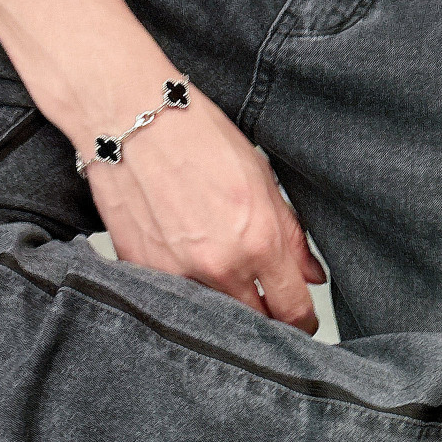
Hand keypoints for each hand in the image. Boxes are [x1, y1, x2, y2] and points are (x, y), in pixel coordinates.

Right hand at [80, 82, 325, 332]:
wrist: (128, 118)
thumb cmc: (197, 138)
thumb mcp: (263, 180)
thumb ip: (292, 236)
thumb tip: (313, 276)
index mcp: (259, 241)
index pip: (293, 311)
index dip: (303, 322)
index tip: (301, 320)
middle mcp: (219, 265)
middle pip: (255, 324)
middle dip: (267, 319)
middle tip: (267, 303)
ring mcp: (177, 273)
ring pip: (214, 317)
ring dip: (225, 307)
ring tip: (224, 279)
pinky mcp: (141, 270)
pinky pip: (174, 300)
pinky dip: (186, 293)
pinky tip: (188, 266)